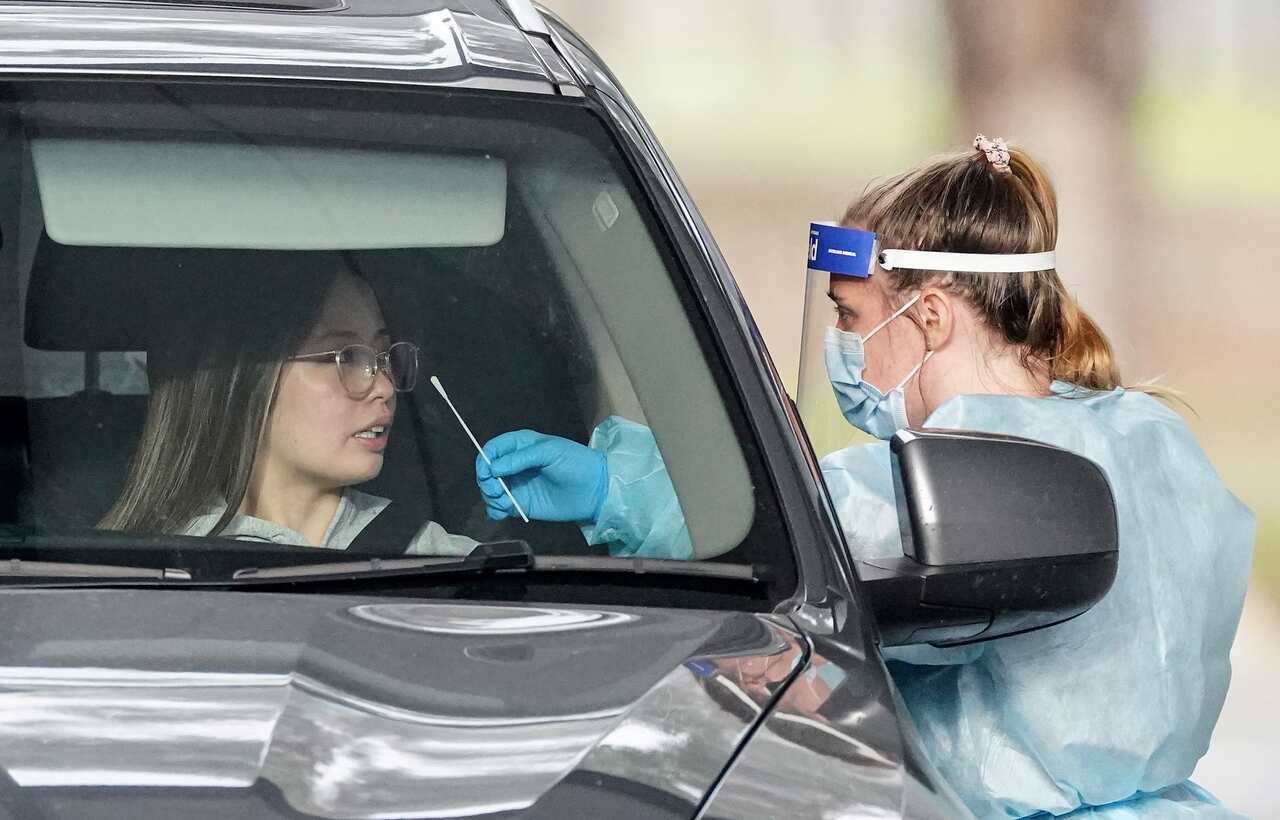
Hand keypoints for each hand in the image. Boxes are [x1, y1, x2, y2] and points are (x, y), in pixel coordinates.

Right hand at [475, 429, 607, 522]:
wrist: (594, 490)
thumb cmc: (576, 463)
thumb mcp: (550, 452)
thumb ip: (521, 458)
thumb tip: (493, 468)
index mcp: (521, 445)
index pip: (493, 449)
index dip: (485, 460)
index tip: (488, 473)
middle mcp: (515, 465)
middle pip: (486, 471)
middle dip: (486, 482)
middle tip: (498, 490)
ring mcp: (517, 485)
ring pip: (490, 490)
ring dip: (491, 497)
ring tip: (507, 503)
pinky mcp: (521, 504)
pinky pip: (498, 508)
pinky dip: (495, 510)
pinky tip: (504, 512)